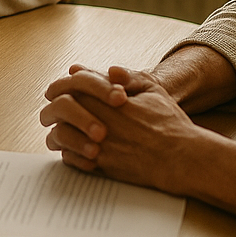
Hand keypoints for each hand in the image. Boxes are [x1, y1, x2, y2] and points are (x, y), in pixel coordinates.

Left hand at [40, 65, 235, 215]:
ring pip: (58, 135)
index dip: (62, 84)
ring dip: (58, 130)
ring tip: (63, 129)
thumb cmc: (170, 123)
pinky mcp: (99, 166)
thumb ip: (129, 77)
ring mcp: (95, 144)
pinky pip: (69, 159)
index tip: (61, 87)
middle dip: (54, 107)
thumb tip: (108, 70)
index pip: (71, 85)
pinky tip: (76, 149)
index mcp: (106, 99)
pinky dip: (68, 152)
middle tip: (54, 108)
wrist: (181, 158)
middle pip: (58, 109)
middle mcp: (97, 121)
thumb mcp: (154, 90)